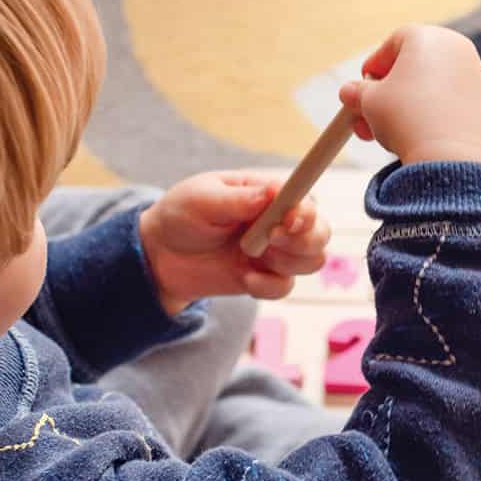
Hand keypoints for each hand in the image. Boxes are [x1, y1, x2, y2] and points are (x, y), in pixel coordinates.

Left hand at [139, 173, 330, 313]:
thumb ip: (239, 199)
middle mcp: (280, 221)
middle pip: (321, 232)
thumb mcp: (203, 199)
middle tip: (271, 241)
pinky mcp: (265, 277)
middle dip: (303, 240)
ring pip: (313, 261)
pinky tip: (245, 277)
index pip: (306, 199)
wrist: (160, 255)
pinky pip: (286, 287)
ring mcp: (275, 251)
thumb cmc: (182, 215)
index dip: (306, 212)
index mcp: (268, 193)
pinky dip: (268, 286)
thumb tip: (273, 192)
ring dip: (287, 262)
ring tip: (250, 255)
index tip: (288, 220)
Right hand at [339, 25, 480, 166]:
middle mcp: (457, 48)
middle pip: (415, 66)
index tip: (363, 86)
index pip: (393, 43)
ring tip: (392, 134)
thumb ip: (358, 92)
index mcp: (427, 37)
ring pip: (434, 86)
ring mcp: (476, 75)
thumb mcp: (370, 103)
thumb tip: (349, 92)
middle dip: (389, 92)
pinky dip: (436, 115)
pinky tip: (423, 138)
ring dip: (411, 106)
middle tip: (370, 118)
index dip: (375, 66)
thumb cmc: (407, 119)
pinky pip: (453, 104)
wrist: (452, 156)